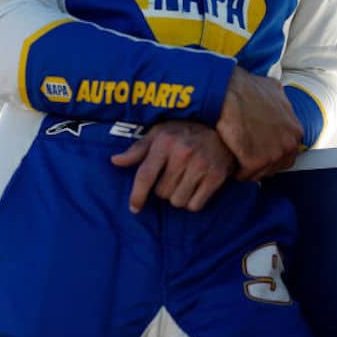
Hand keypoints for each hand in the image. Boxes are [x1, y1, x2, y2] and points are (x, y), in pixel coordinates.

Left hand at [110, 120, 237, 213]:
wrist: (222, 128)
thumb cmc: (184, 131)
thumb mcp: (158, 133)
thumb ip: (137, 150)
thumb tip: (115, 161)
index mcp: (164, 142)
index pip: (145, 175)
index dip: (137, 195)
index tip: (134, 208)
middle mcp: (182, 153)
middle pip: (161, 192)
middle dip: (163, 189)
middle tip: (173, 176)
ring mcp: (201, 165)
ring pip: (178, 201)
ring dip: (178, 197)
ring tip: (185, 181)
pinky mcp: (216, 176)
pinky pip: (195, 205)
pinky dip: (193, 202)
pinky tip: (196, 188)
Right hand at [216, 67, 302, 181]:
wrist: (227, 92)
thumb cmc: (245, 87)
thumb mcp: (272, 88)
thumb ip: (280, 100)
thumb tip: (277, 98)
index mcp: (295, 130)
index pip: (287, 152)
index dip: (270, 151)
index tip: (258, 149)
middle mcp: (289, 144)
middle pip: (276, 165)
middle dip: (262, 162)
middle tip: (246, 157)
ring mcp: (273, 155)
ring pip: (261, 172)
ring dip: (249, 169)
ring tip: (236, 161)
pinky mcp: (255, 162)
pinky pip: (245, 175)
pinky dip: (237, 172)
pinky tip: (230, 164)